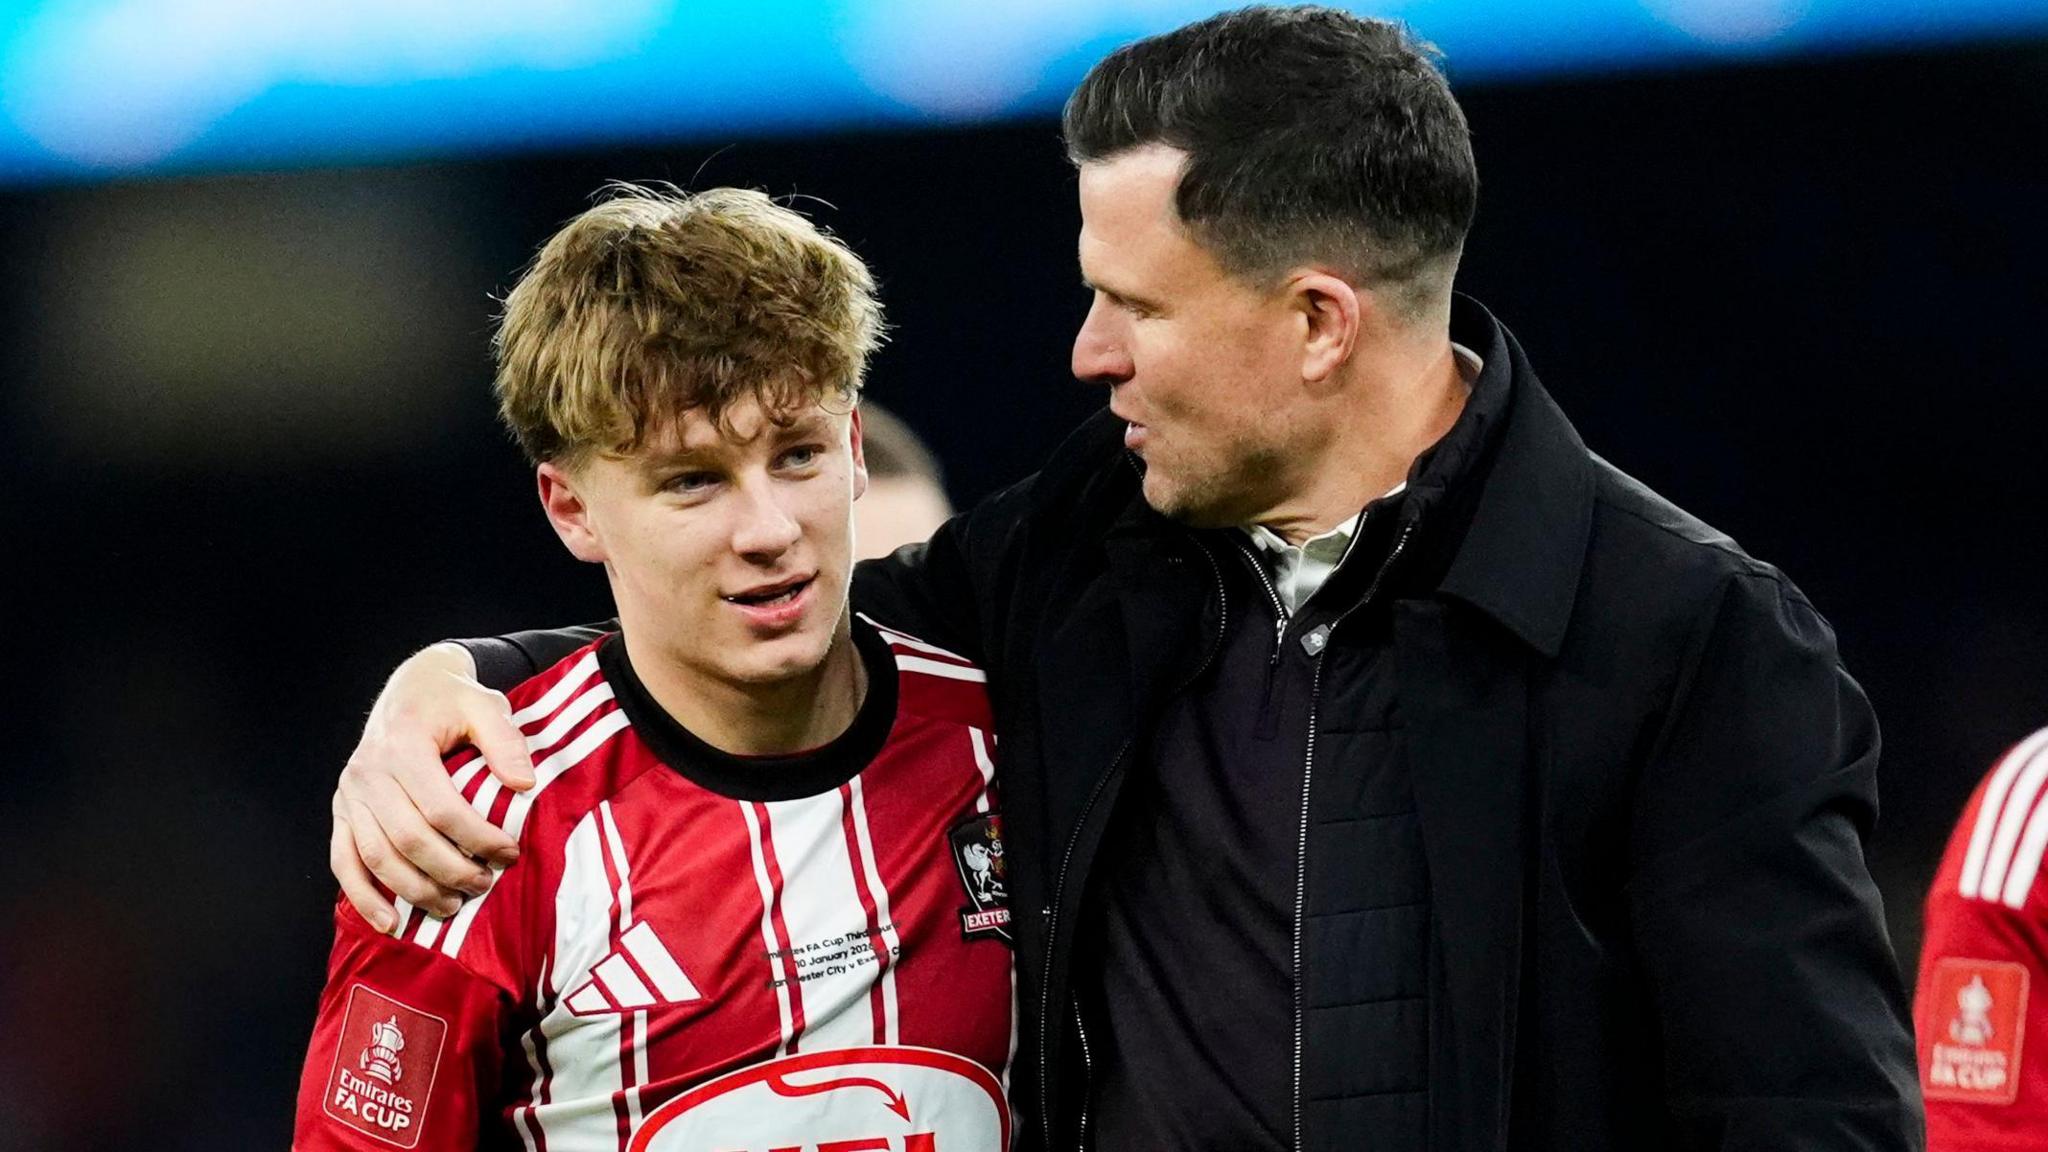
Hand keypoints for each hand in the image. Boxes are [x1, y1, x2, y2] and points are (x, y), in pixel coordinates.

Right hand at [331, 643, 535, 929]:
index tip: (509, 853)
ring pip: (376, 857)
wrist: (410, 687)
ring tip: (452, 907)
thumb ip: (506, 741)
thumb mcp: (485, 705)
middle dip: (450, 871)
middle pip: (408, 839)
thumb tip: (524, 785)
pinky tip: (390, 922)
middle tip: (485, 885)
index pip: (441, 808)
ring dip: (414, 890)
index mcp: (403, 745)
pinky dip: (363, 896)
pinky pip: (343, 860)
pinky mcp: (341, 810)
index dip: (477, 838)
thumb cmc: (452, 700)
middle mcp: (368, 772)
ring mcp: (349, 794)